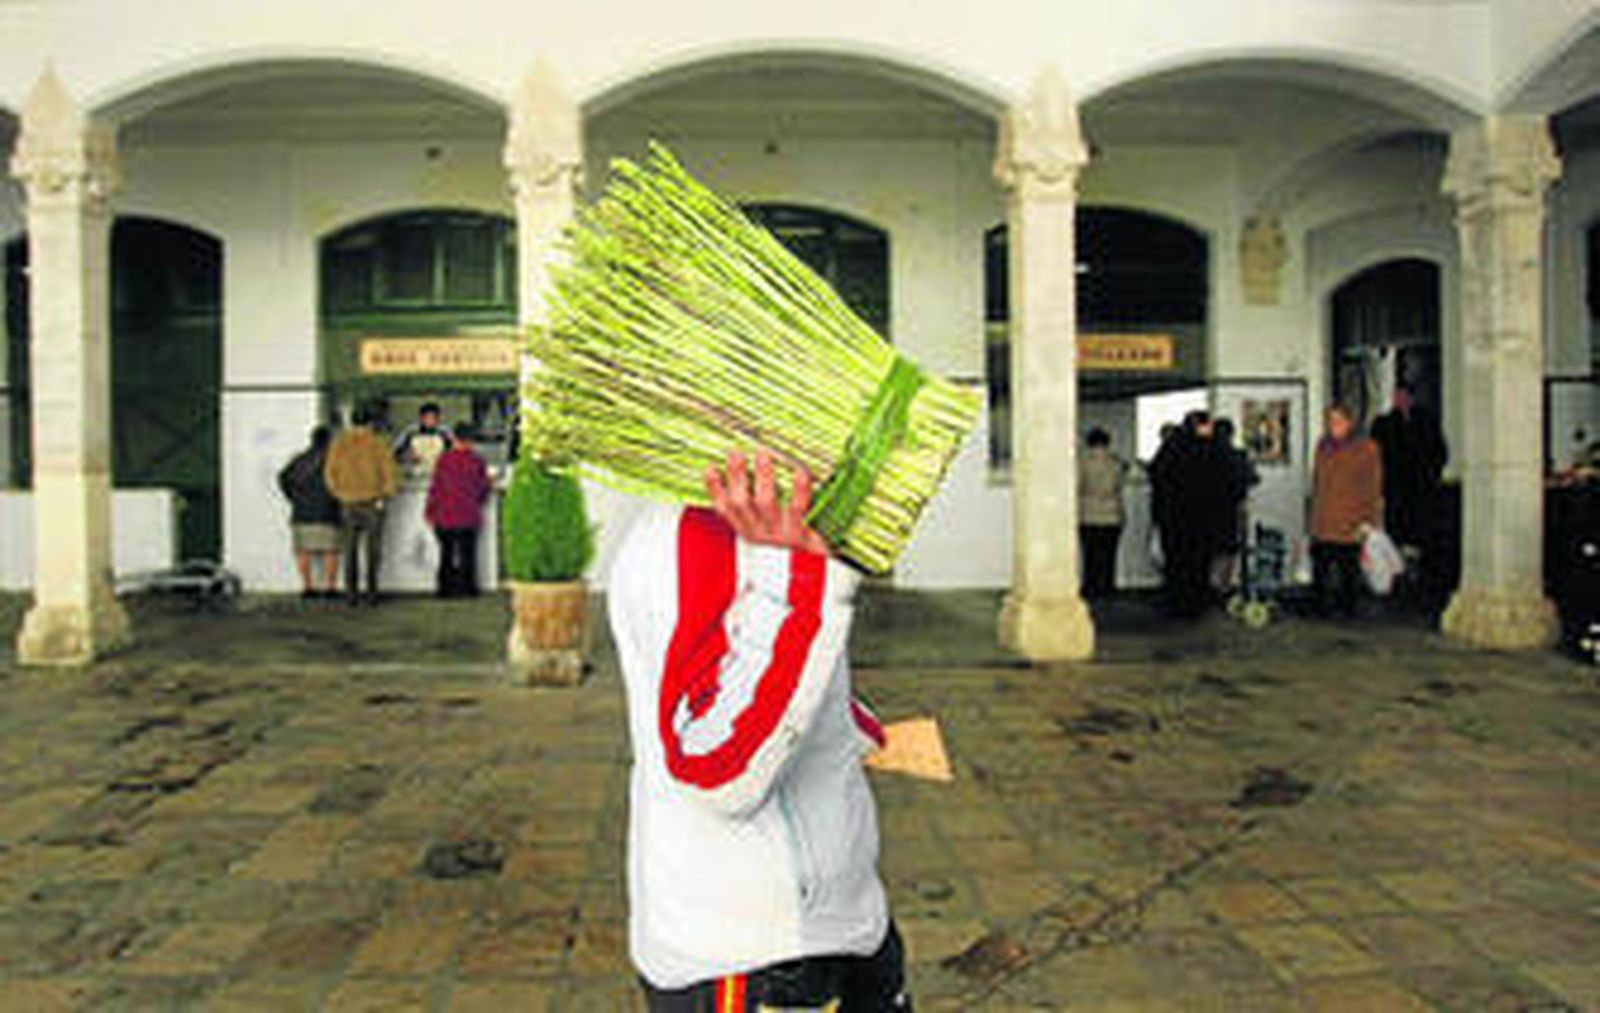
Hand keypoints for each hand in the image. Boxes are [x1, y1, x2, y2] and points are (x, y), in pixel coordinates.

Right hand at [705, 448, 830, 556]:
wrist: (820, 578)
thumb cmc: (795, 553)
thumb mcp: (772, 537)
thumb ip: (760, 514)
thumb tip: (750, 478)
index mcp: (750, 534)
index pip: (726, 510)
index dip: (715, 490)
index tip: (710, 470)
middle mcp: (762, 536)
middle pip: (742, 504)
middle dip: (736, 477)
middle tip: (735, 454)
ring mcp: (782, 536)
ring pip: (766, 504)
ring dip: (762, 478)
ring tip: (762, 455)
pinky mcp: (803, 537)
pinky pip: (798, 509)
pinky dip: (799, 489)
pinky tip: (800, 471)